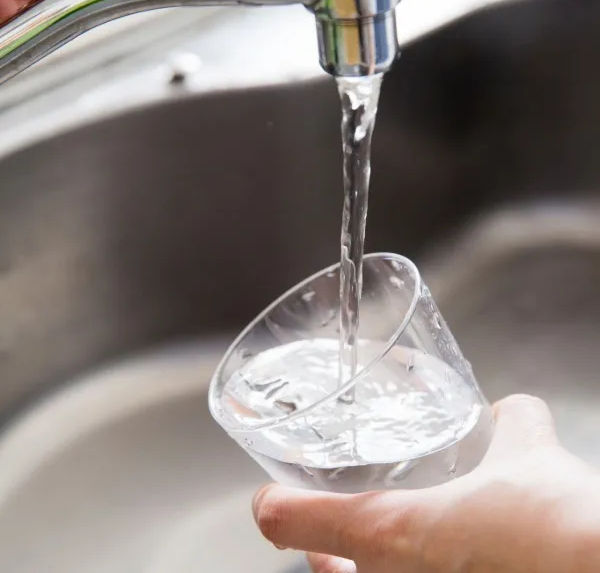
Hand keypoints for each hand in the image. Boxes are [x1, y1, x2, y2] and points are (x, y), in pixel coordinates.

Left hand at [253, 395, 599, 572]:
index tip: (275, 492)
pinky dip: (417, 572)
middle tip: (331, 522)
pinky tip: (445, 559)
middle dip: (324, 546)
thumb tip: (510, 412)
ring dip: (364, 565)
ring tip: (382, 543)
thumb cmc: (554, 531)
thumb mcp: (531, 459)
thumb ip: (514, 426)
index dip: (274, 504)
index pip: (286, 521)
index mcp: (387, 535)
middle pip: (323, 571)